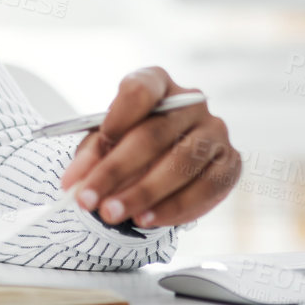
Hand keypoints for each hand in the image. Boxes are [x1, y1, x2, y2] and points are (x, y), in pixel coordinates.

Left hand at [57, 66, 240, 229]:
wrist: (165, 161)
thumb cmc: (130, 144)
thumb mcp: (105, 143)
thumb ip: (91, 158)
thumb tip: (73, 184)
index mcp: (157, 84)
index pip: (141, 89)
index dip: (119, 115)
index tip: (101, 142)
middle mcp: (191, 102)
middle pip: (154, 134)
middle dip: (117, 171)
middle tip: (89, 200)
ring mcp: (215, 132)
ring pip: (180, 165)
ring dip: (143, 194)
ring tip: (113, 214)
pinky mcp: (230, 163)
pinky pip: (206, 189)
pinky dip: (174, 208)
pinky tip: (148, 220)